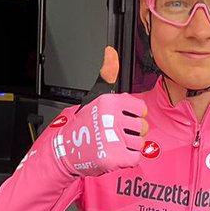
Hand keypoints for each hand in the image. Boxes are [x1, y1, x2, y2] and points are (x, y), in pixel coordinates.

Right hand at [51, 49, 147, 176]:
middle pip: (142, 127)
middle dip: (132, 133)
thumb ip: (108, 74)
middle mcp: (112, 118)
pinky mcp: (113, 157)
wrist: (67, 149)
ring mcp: (112, 138)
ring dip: (128, 147)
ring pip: (139, 143)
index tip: (121, 119)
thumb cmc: (83, 124)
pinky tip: (114, 154)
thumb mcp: (96, 95)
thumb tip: (111, 51)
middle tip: (114, 134)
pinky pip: (134, 157)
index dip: (134, 116)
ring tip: (113, 144)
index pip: (141, 109)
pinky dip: (126, 159)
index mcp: (111, 102)